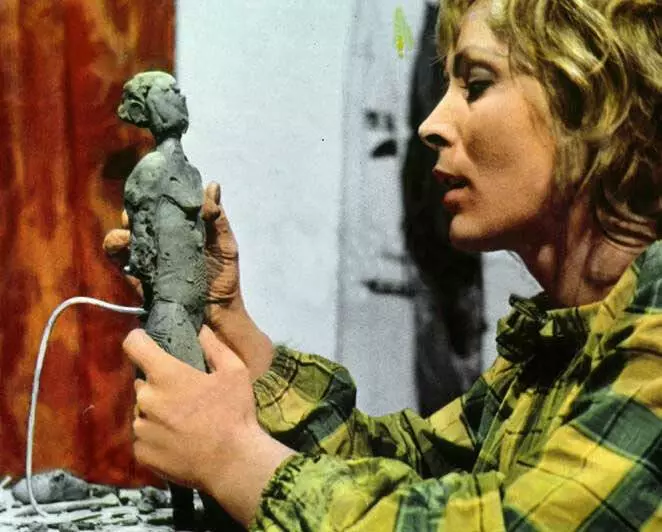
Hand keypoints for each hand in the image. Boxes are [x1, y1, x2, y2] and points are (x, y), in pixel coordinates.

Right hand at [104, 182, 273, 379]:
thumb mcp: (225, 244)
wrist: (218, 314)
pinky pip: (119, 260)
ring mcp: (146, 257)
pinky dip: (117, 250)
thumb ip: (216, 217)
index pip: (161, 203)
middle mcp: (158, 239)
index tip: (157, 182)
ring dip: (123, 227)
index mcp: (178, 227)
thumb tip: (212, 185)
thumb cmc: (223, 276)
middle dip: (136, 208)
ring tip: (131, 227)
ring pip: (122, 235)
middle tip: (142, 206)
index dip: (155, 190)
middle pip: (137, 216)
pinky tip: (124, 245)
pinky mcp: (138, 277)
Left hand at [124, 326, 293, 525]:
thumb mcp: (235, 371)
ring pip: (142, 410)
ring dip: (156, 411)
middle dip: (158, 384)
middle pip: (142, 382)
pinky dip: (156, 435)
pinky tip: (178, 440)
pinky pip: (143, 436)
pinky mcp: (142, 452)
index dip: (139, 339)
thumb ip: (214, 347)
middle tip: (183, 393)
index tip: (147, 341)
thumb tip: (200, 330)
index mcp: (166, 375)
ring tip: (182, 421)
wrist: (233, 463)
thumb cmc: (234, 413)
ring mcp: (141, 428)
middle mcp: (146, 399)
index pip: (134, 345)